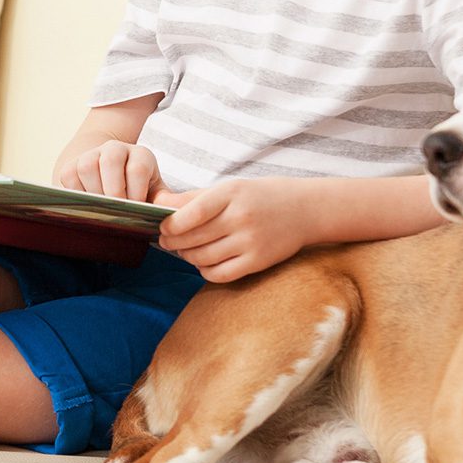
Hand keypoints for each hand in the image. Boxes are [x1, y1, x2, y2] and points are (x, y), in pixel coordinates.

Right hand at [55, 139, 164, 202]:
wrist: (112, 181)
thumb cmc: (139, 193)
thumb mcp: (156, 195)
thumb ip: (165, 201)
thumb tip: (170, 207)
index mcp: (141, 155)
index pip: (137, 168)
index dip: (136, 193)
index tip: (136, 210)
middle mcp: (115, 149)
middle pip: (111, 160)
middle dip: (114, 190)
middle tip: (116, 210)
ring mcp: (91, 154)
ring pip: (87, 166)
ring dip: (94, 192)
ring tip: (102, 209)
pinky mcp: (72, 164)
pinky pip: (69, 176)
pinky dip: (76, 193)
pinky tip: (87, 204)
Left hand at [157, 178, 309, 282]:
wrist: (304, 209)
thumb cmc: (259, 197)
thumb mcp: (229, 188)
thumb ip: (193, 197)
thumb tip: (157, 203)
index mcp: (231, 194)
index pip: (191, 213)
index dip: (170, 224)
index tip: (162, 227)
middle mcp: (240, 218)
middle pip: (193, 238)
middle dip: (172, 242)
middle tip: (167, 240)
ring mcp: (250, 242)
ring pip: (202, 258)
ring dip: (186, 256)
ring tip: (185, 250)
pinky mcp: (258, 262)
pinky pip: (219, 274)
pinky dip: (205, 271)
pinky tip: (204, 262)